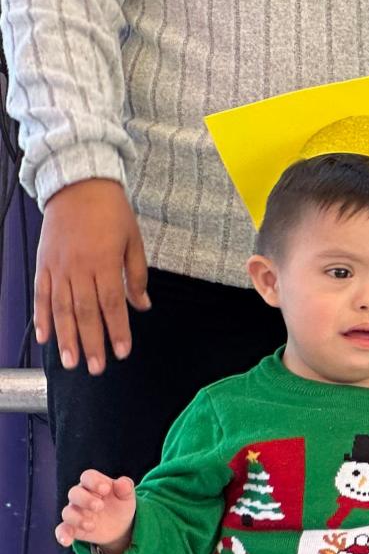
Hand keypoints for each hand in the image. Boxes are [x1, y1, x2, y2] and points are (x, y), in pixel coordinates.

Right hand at [36, 179, 149, 373]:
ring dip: (66, 338)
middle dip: (92, 342)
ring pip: (61, 309)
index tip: (123, 351)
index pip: (112, 304)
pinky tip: (45, 337)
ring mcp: (58, 268)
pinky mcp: (44, 265)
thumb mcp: (133, 240)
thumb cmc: (111, 212)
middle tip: (97, 368)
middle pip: (85, 312)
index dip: (118, 329)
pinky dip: (42, 317)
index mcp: (105, 262)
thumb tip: (143, 305)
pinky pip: (41, 295)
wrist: (78, 186)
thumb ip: (137, 275)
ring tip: (71, 362)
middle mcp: (79, 268)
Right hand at [55, 470, 135, 553]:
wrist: (119, 526)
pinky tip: (67, 541)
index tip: (106, 489)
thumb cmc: (120, 505)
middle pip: (74, 493)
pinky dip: (62, 535)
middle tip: (100, 506)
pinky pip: (62, 530)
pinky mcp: (72, 528)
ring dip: (78, 519)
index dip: (94, 481)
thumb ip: (125, 488)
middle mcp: (81, 496)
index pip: (88, 477)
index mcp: (94, 484)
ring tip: (92, 525)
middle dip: (85, 499)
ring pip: (67, 512)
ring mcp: (75, 512)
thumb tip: (122, 482)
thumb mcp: (127, 496)